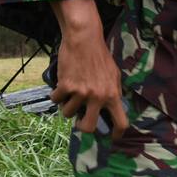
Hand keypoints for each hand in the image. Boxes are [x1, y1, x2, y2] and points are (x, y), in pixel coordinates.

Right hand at [50, 0, 127, 139]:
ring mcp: (81, 93)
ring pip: (67, 113)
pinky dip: (56, 94)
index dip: (117, 134)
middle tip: (80, 120)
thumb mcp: (114, 75)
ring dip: (66, 105)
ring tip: (70, 93)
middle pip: (88, 128)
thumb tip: (111, 110)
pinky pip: (56, 100)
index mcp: (113, 95)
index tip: (112, 137)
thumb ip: (113, 92)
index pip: (121, 122)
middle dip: (82, 127)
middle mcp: (98, 97)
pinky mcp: (66, 86)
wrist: (84, 39)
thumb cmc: (99, 56)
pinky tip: (60, 85)